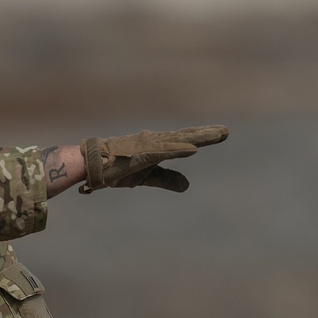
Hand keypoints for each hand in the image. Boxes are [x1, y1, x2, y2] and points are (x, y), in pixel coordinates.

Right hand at [79, 125, 228, 192]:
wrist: (91, 164)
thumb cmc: (116, 168)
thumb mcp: (147, 177)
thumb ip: (167, 179)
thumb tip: (187, 186)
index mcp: (157, 147)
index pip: (184, 140)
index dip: (203, 137)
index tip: (222, 133)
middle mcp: (155, 143)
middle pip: (185, 137)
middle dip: (206, 134)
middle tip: (226, 132)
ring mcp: (148, 147)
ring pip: (178, 141)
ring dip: (198, 138)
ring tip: (218, 135)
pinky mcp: (140, 154)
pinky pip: (163, 152)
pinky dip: (178, 150)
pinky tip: (193, 149)